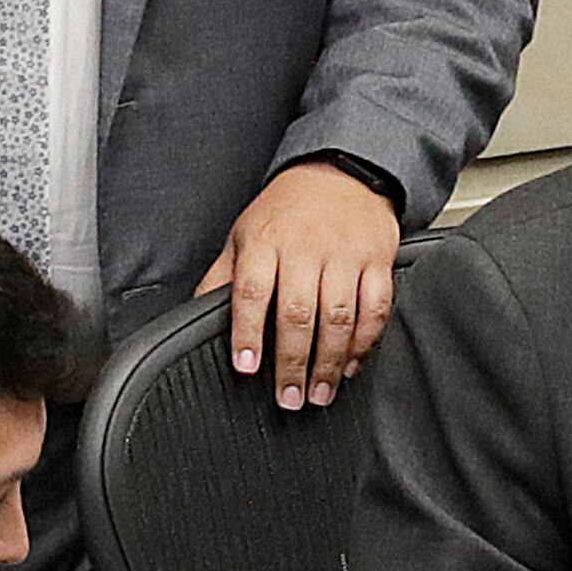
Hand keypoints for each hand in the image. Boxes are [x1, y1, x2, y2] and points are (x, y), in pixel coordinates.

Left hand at [198, 162, 405, 410]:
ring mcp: (344, 254)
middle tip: (288, 399)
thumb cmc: (286, 211)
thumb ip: (222, 278)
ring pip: (338, 317)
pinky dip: (365, 342)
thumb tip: (194, 317)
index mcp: (264, 242)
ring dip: (329, 363)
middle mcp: (304, 247)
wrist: (341, 172)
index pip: (252, 292)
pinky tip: (352, 364)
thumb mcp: (243, 235)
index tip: (247, 367)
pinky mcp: (377, 260)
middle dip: (292, 363)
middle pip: (298, 313)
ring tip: (319, 393)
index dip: (248, 333)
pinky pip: (375, 308)